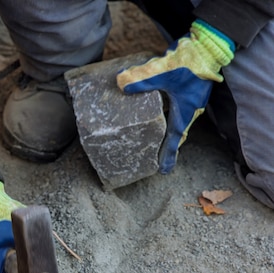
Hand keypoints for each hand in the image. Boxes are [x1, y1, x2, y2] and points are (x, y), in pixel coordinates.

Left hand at [117, 20, 234, 173]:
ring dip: (170, 132)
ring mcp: (192, 99)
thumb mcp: (162, 71)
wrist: (210, 44)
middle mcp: (190, 108)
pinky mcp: (190, 90)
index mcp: (185, 110)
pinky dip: (171, 117)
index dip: (167, 155)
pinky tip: (162, 113)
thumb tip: (120, 85)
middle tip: (159, 160)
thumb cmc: (189, 60)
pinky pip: (179, 110)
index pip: (174, 139)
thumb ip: (141, 79)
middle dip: (168, 147)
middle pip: (177, 133)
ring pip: (179, 122)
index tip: (163, 170)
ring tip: (158, 142)